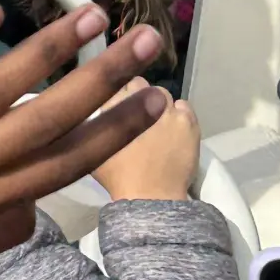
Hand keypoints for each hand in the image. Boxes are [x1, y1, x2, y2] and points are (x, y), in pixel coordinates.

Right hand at [92, 78, 197, 200]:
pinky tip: (174, 128)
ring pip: (162, 94)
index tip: (120, 106)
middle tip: (137, 115)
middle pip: (140, 84)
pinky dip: (179, 113)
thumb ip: (94, 126)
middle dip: (139, 95)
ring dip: (159, 104)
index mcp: (113, 104)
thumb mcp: (92, 147)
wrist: (150, 195)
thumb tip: (94, 115)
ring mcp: (165, 109)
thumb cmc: (117, 176)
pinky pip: (184, 106)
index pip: (117, 83)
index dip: (119, 93)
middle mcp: (139, 99)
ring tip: (157, 123)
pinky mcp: (188, 121)